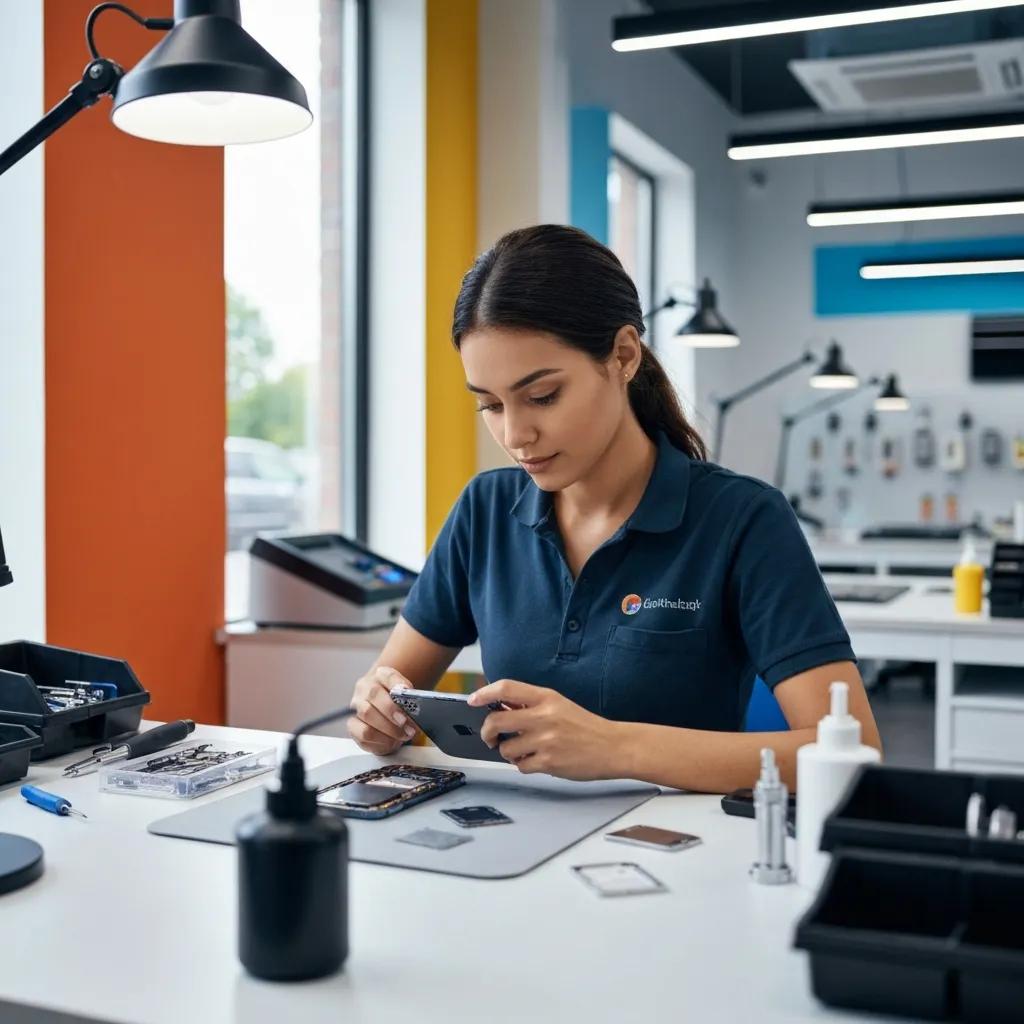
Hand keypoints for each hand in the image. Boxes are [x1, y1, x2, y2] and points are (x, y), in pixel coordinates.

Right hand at [347, 666, 417, 754]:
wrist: (384, 713)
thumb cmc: (397, 704)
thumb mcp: (406, 695)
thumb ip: (410, 697)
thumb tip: (413, 703)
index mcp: (379, 676)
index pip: (387, 675)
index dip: (397, 683)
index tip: (406, 691)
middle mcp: (364, 689)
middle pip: (373, 695)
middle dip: (392, 711)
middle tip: (408, 724)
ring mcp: (356, 707)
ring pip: (367, 715)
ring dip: (388, 729)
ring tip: (404, 735)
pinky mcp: (353, 727)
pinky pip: (364, 735)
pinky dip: (381, 740)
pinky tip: (392, 742)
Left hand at [469, 680, 618, 780]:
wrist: (613, 747)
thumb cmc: (586, 726)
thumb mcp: (559, 705)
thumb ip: (532, 705)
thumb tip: (500, 708)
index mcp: (547, 697)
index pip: (506, 688)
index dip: (485, 693)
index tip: (473, 700)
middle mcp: (544, 716)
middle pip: (496, 720)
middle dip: (487, 731)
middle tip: (491, 736)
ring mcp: (546, 740)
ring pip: (506, 748)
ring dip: (508, 752)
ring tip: (522, 751)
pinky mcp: (549, 762)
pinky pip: (520, 766)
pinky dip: (523, 765)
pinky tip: (536, 761)